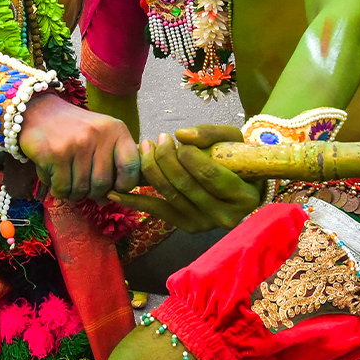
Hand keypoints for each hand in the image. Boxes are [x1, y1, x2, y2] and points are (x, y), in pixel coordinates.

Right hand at [19, 92, 139, 201]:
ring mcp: (77, 144)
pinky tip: (54, 177)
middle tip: (83, 186)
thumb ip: (113, 161)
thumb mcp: (101, 134)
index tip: (114, 188)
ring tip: (67, 180)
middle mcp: (99, 135)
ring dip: (73, 193)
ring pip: (81, 189)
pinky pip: (62, 187)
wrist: (38, 111)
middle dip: (92, 193)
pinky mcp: (56, 154)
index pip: (132, 166)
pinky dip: (58, 189)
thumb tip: (111, 198)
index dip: (125, 184)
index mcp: (115, 130)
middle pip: (103, 184)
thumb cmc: (73, 129)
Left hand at [108, 124, 261, 231]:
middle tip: (157, 138)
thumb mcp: (232, 139)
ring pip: (168, 195)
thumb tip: (181, 136)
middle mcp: (223, 215)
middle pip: (183, 184)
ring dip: (150, 169)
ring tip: (144, 147)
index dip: (187, 155)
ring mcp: (203, 224)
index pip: (207, 174)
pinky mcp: (186, 226)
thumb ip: (209, 133)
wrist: (242, 185)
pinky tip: (116, 191)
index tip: (177, 139)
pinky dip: (135, 201)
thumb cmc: (239, 158)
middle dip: (164, 158)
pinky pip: (158, 211)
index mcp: (240, 195)